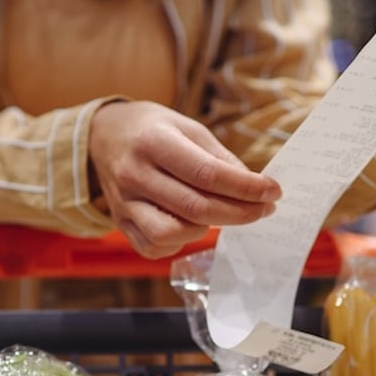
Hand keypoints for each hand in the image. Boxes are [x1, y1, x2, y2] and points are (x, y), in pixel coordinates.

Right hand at [89, 101, 281, 258]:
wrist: (103, 136)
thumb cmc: (152, 130)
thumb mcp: (188, 128)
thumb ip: (220, 159)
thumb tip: (255, 188)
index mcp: (153, 142)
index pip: (208, 174)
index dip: (246, 187)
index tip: (273, 191)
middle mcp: (134, 174)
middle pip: (196, 208)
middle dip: (240, 213)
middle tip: (264, 208)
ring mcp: (124, 203)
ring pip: (172, 233)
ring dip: (206, 229)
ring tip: (219, 213)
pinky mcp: (120, 223)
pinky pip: (154, 247)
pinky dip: (180, 241)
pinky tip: (191, 224)